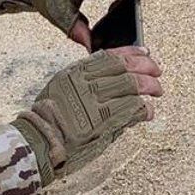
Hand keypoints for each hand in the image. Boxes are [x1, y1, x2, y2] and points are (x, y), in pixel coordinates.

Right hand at [11, 46, 163, 184]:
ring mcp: (95, 101)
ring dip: (149, 87)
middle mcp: (85, 83)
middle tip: (157, 73)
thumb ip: (82, 81)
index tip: (144, 52)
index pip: (109, 56)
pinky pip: (132, 109)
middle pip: (124, 68)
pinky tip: (148, 110)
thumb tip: (109, 78)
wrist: (37, 142)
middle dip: (146, 68)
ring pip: (131, 86)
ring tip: (157, 91)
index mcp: (75, 72)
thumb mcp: (60, 90)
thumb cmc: (46, 121)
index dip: (131, 53)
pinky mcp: (103, 121)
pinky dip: (144, 109)